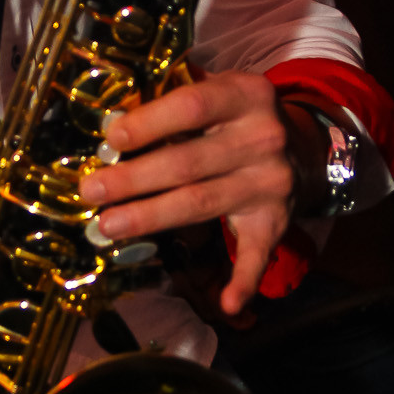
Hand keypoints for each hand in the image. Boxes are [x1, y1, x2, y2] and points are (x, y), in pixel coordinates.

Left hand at [79, 72, 301, 317]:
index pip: (193, 106)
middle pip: (188, 163)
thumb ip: (173, 94)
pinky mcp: (276, 221)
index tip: (112, 138)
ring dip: (152, 218)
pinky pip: (258, 255)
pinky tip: (226, 303)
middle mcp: (264, 138)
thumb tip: (112, 113)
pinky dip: (244, 282)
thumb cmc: (234, 117)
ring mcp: (271, 183)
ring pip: (202, 203)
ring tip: (108, 226)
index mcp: (246, 96)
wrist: (301, 149)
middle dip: (134, 180)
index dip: (150, 123)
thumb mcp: (217, 89)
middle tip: (92, 191)